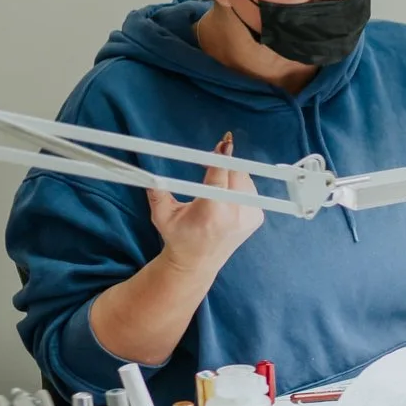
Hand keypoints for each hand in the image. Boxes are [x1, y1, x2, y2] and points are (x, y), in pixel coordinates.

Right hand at [148, 131, 264, 279]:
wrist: (197, 262)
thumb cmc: (177, 236)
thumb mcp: (161, 215)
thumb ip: (157, 191)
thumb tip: (149, 170)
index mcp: (211, 212)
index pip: (220, 177)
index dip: (222, 158)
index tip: (224, 143)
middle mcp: (235, 215)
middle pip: (236, 174)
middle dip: (224, 163)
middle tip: (209, 159)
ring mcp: (249, 217)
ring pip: (244, 179)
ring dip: (231, 174)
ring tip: (215, 182)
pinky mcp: (257, 218)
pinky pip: (250, 190)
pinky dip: (239, 186)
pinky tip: (226, 195)